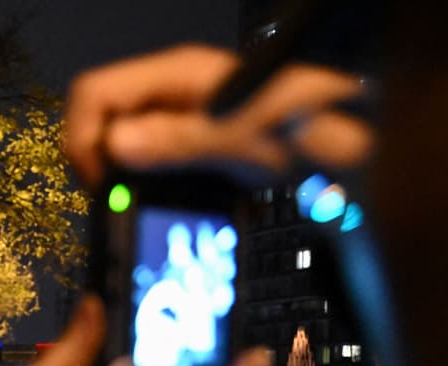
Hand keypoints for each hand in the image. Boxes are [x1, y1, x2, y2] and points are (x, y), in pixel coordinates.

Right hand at [63, 44, 371, 187]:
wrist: (365, 142)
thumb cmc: (312, 131)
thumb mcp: (245, 138)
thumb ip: (181, 139)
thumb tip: (113, 144)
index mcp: (175, 75)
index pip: (91, 93)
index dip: (83, 139)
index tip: (101, 188)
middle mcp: (170, 90)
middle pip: (98, 117)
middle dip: (95, 160)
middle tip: (115, 204)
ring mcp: (181, 114)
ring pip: (118, 140)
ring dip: (116, 175)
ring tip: (132, 209)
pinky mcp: (193, 140)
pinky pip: (145, 157)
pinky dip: (138, 182)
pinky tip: (155, 204)